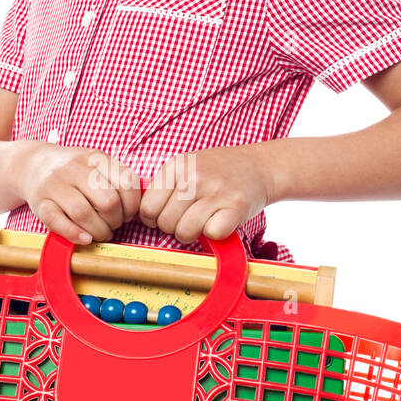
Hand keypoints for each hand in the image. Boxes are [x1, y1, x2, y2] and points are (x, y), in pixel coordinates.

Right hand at [8, 140, 142, 244]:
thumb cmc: (74, 170)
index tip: (127, 214)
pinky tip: (84, 238)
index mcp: (96, 158)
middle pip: (107, 202)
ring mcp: (55, 184)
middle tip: (112, 225)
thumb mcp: (97, 164)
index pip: (126, 184)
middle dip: (115, 221)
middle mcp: (75, 168)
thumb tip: (137, 210)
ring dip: (97, 231)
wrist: (33, 163)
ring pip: (83, 213)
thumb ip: (117, 180)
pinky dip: (74, 234)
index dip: (132, 206)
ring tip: (99, 233)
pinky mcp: (40, 202)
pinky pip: (57, 222)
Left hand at [138, 145, 269, 242]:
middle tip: (190, 218)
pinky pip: (211, 235)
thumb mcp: (187, 166)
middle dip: (174, 227)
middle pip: (165, 223)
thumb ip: (165, 186)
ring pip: (185, 232)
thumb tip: (140, 216)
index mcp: (177, 166)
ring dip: (193, 233)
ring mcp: (215, 191)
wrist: (260, 165)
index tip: (167, 215)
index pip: (146, 208)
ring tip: (204, 220)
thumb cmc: (219, 171)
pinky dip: (216, 233)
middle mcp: (194, 177)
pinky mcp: (235, 207)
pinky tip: (221, 220)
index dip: (154, 218)